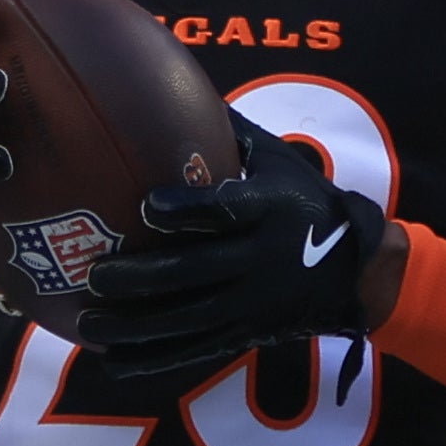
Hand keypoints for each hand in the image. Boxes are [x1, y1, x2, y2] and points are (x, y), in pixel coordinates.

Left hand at [64, 135, 400, 402]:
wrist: (357, 271)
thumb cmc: (305, 202)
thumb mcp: (279, 162)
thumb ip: (228, 132)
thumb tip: (172, 83)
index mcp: (271, 210)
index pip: (228, 209)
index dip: (189, 210)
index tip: (147, 205)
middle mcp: (261, 259)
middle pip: (196, 271)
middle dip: (143, 277)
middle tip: (96, 274)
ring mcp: (253, 303)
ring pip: (188, 320)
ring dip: (136, 325)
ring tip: (88, 323)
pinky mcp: (246, 334)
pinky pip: (196, 352)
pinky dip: (155, 360)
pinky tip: (114, 361)